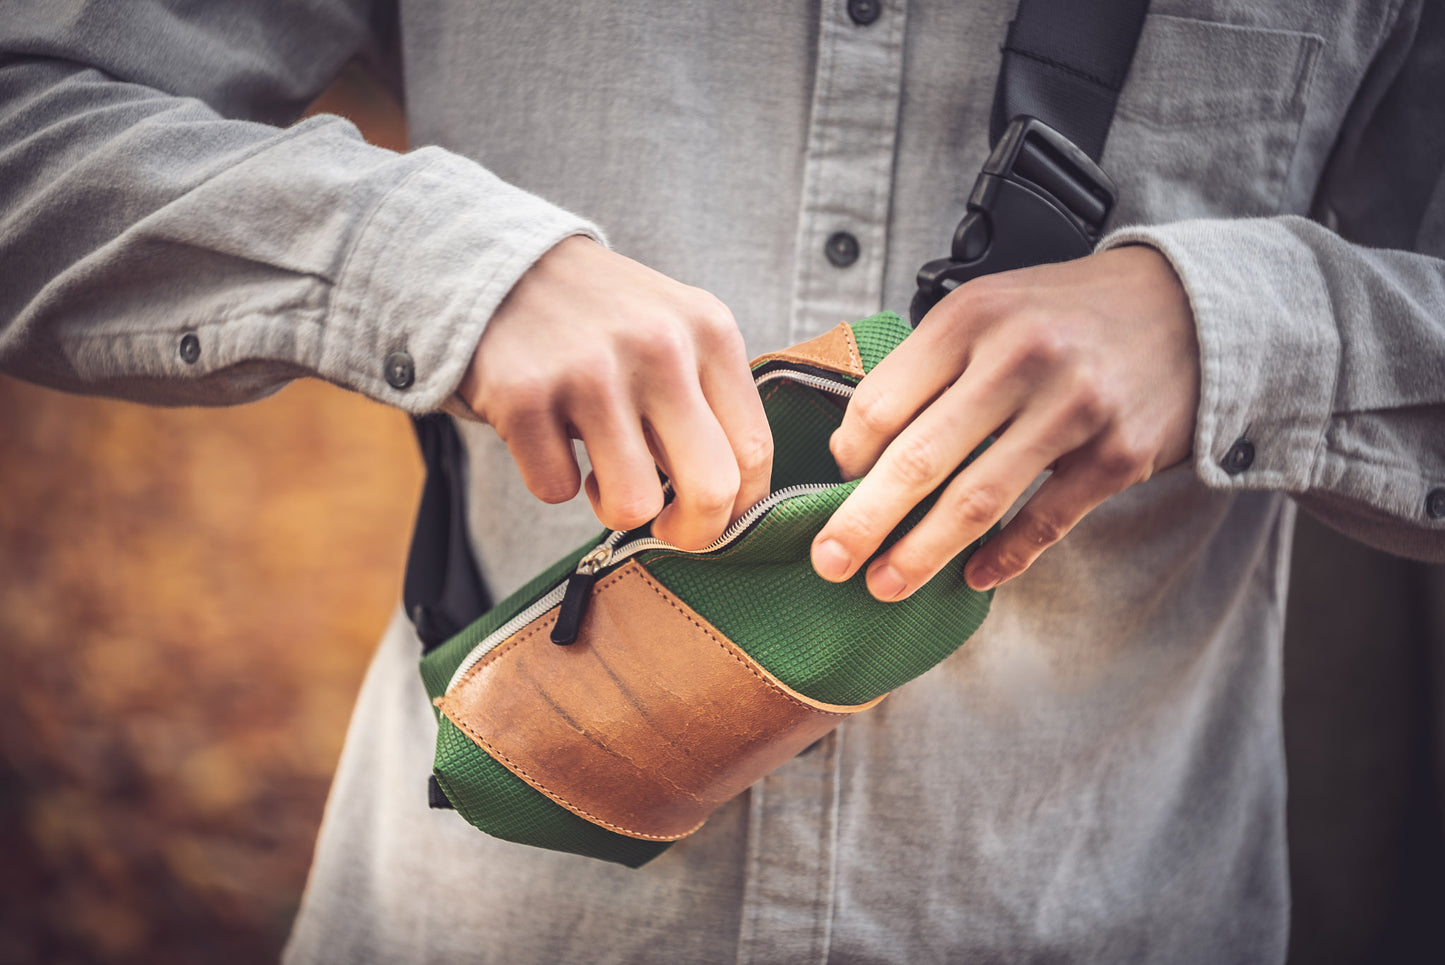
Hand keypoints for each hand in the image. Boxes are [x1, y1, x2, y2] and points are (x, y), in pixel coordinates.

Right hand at [460, 236, 772, 549]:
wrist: (499, 262)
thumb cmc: (602, 315)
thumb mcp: (675, 326)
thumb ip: (709, 398)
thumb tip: (731, 502)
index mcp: (709, 330)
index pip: (754, 451)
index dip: (740, 508)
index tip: (713, 518)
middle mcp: (659, 346)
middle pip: (712, 489)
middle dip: (692, 532)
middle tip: (666, 529)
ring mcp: (591, 371)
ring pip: (634, 504)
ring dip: (613, 507)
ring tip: (598, 471)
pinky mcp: (524, 395)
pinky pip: (556, 489)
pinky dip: (550, 478)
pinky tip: (546, 436)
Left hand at [810, 245, 1199, 598]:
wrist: (1189, 310)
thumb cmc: (1067, 316)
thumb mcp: (988, 310)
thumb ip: (926, 367)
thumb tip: (854, 449)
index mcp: (971, 318)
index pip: (882, 404)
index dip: (848, 457)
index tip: (838, 486)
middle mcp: (1019, 359)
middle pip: (918, 459)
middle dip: (863, 521)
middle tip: (828, 562)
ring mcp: (1073, 409)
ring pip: (976, 500)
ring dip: (922, 553)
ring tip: (885, 584)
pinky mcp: (1118, 454)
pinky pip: (1045, 521)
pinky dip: (1004, 556)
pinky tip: (973, 576)